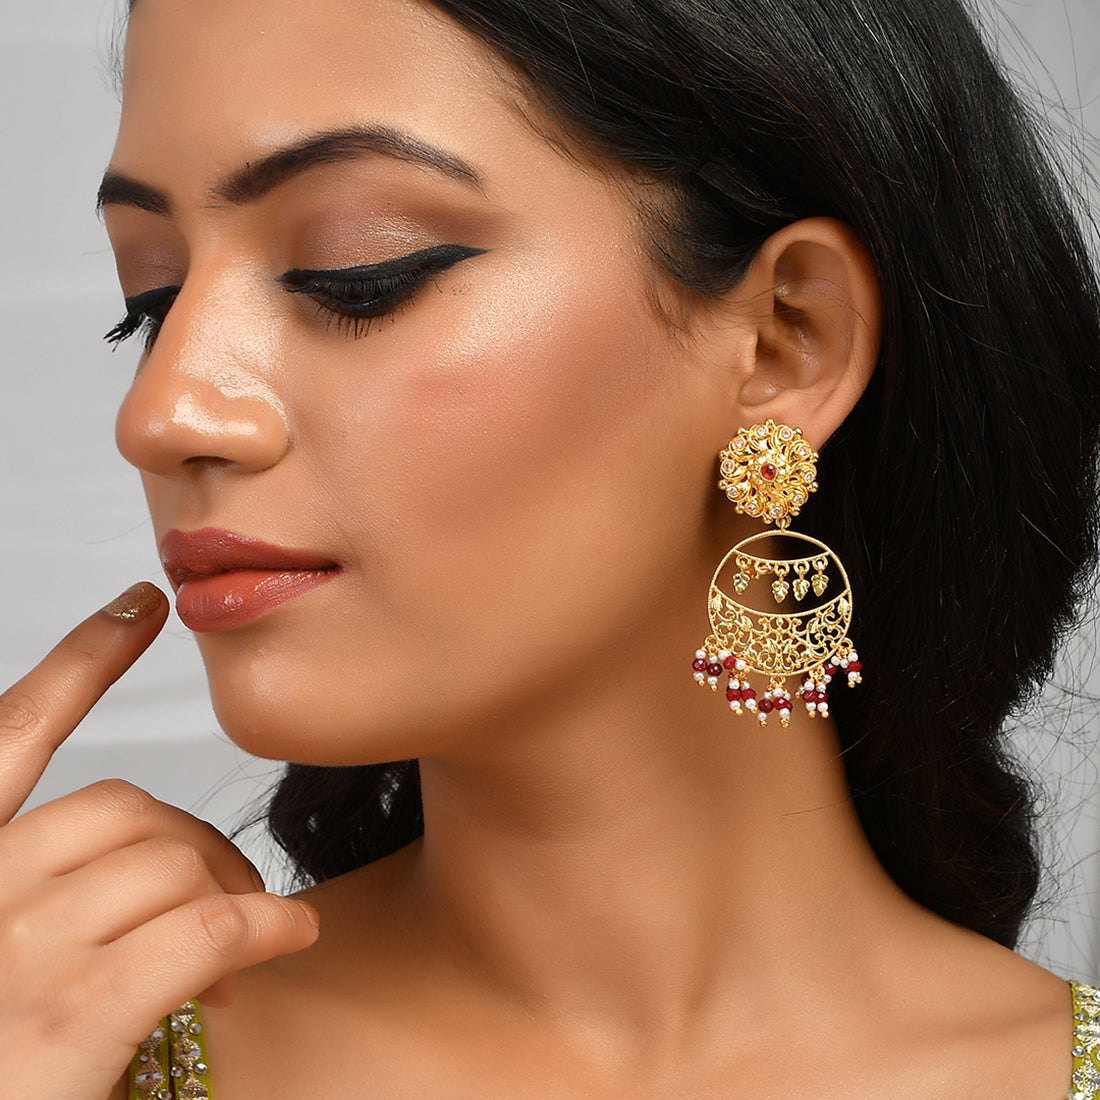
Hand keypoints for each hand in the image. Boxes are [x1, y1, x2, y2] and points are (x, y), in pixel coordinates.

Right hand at [0, 583, 319, 1099]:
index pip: (12, 735)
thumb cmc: (5, 1069)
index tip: (139, 603)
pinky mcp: (72, 1008)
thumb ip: (61, 896)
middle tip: (232, 901)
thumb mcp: (11, 963)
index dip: (81, 661)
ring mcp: (12, 948)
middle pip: (129, 808)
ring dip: (229, 900)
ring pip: (173, 864)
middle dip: (199, 846)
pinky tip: (290, 936)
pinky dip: (263, 928)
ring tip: (237, 958)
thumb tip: (165, 866)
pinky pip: (205, 927)